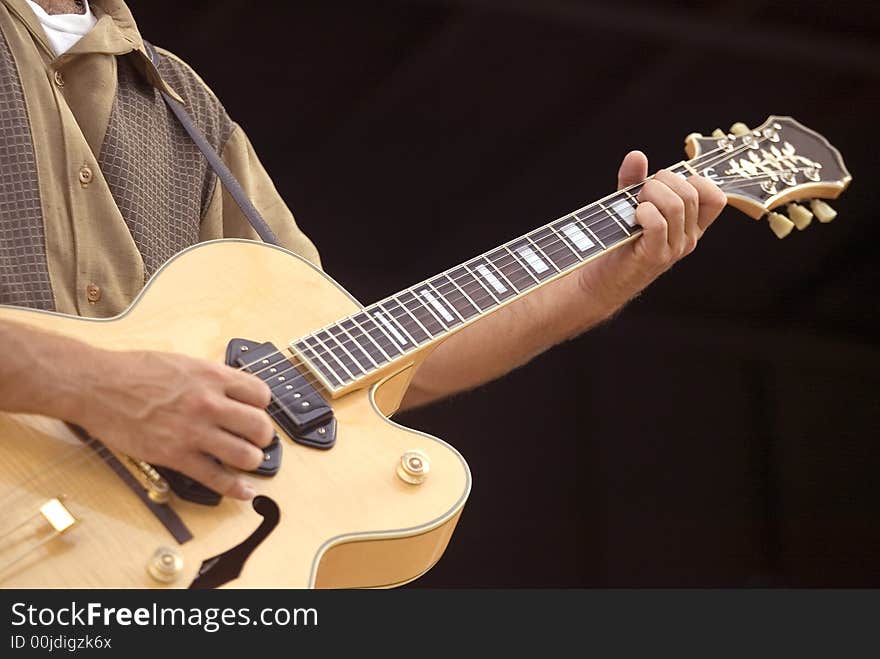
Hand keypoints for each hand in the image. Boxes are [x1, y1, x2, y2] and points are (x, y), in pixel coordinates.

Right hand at [68, 349, 273, 499]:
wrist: (97, 386)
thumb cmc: (134, 371)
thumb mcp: (183, 363)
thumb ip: (210, 378)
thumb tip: (230, 391)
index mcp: (213, 376)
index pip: (261, 394)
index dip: (262, 406)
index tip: (256, 412)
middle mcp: (209, 403)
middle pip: (260, 427)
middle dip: (262, 437)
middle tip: (256, 440)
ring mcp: (194, 431)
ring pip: (246, 455)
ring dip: (251, 461)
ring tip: (245, 460)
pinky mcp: (176, 455)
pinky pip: (216, 478)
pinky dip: (235, 489)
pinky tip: (243, 491)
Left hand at [577, 150, 726, 308]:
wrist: (600, 280)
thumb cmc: (618, 242)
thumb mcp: (631, 205)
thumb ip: (635, 180)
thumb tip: (637, 155)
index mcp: (691, 226)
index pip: (716, 197)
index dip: (694, 180)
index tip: (666, 183)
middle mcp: (688, 238)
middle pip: (691, 193)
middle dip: (662, 181)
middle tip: (640, 192)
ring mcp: (674, 249)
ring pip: (677, 205)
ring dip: (650, 194)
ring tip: (634, 204)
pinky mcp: (654, 256)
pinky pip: (659, 224)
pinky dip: (644, 212)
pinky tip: (634, 215)